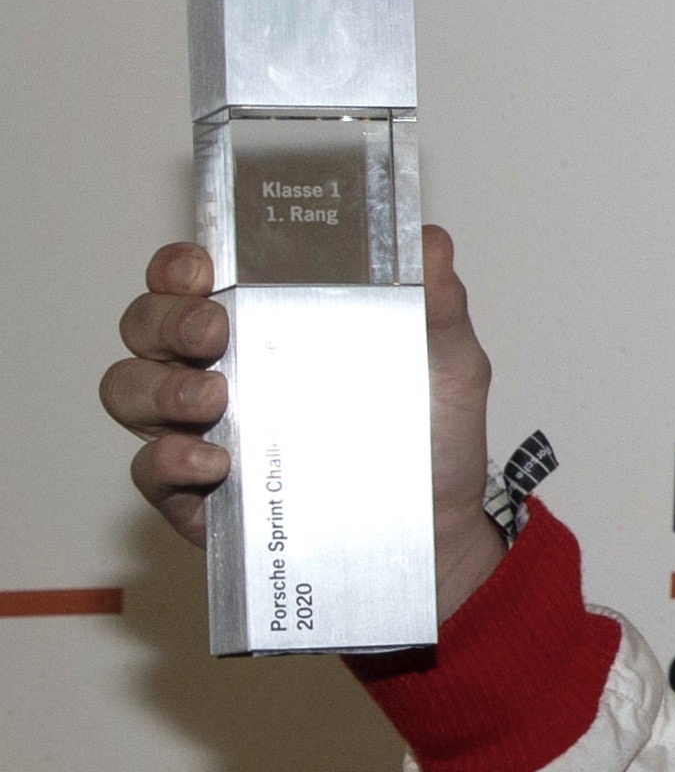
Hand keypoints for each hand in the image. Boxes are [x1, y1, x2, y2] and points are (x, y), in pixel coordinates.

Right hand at [103, 223, 508, 614]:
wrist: (437, 529)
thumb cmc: (429, 438)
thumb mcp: (447, 364)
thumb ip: (436, 304)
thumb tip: (428, 242)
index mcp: (262, 323)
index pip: (192, 278)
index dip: (179, 265)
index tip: (201, 267)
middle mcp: (214, 369)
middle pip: (147, 325)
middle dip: (168, 320)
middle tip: (214, 331)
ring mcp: (195, 431)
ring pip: (129, 389)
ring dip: (161, 388)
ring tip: (213, 400)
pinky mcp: (193, 494)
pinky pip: (149, 470)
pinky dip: (169, 459)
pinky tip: (213, 462)